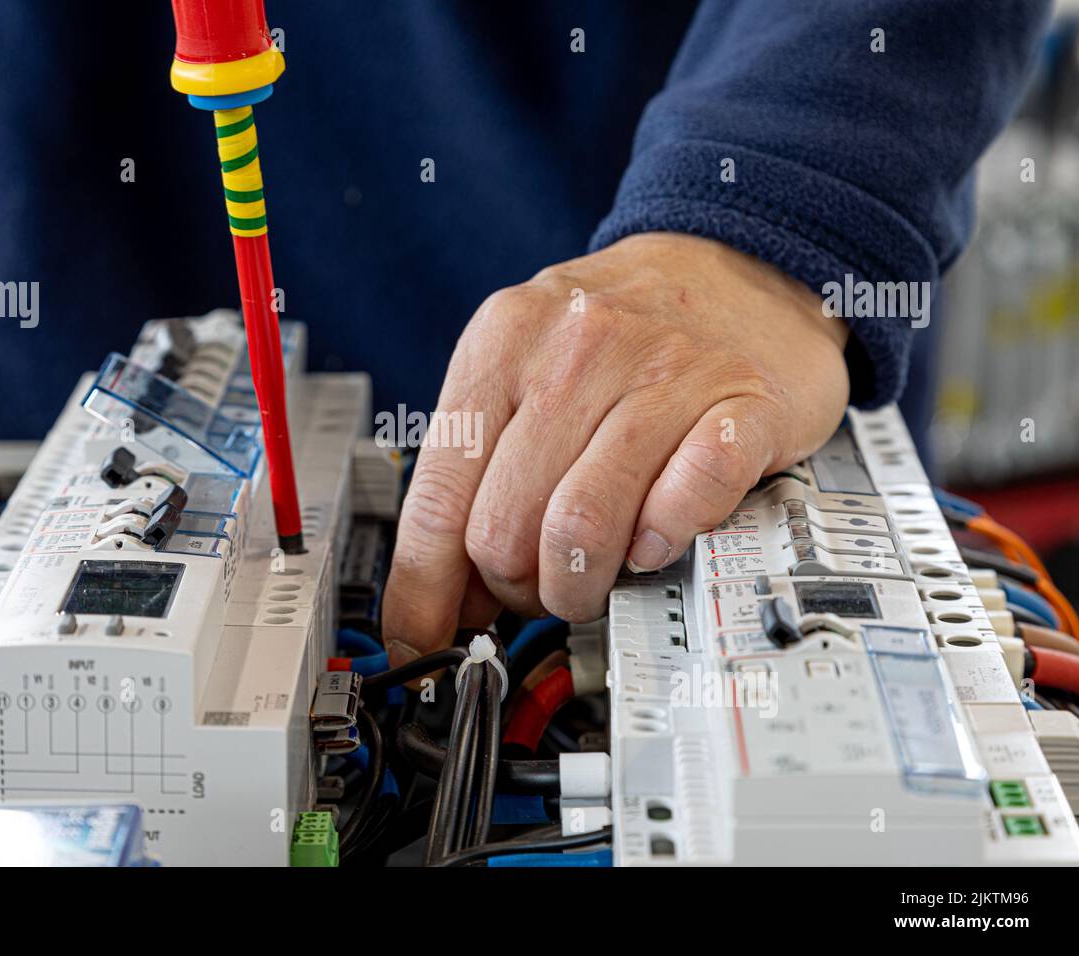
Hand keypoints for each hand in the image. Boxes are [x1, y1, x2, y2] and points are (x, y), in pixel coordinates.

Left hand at [381, 232, 849, 666]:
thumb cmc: (625, 331)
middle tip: (534, 588)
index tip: (420, 639)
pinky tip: (656, 537)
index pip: (437, 496)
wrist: (741, 264)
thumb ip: (479, 471)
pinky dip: (661, 542)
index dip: (423, 590)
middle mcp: (576, 348)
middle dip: (512, 589)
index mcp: (503, 342)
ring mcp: (664, 373)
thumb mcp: (526, 369)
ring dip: (579, 585)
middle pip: (503, 528)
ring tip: (591, 577)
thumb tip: (442, 594)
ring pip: (581, 528)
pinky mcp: (742, 404)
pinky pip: (685, 502)